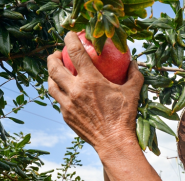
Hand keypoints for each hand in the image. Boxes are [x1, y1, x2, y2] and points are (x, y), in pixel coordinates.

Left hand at [47, 32, 143, 152]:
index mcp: (90, 81)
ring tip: (57, 72)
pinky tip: (66, 92)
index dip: (70, 39)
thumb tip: (132, 62)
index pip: (75, 52)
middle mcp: (75, 90)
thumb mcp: (133, 93)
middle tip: (58, 54)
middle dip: (52, 56)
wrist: (113, 142)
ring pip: (51, 84)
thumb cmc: (125, 117)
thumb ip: (133, 75)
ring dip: (51, 75)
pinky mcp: (65, 116)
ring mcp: (67, 104)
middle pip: (54, 67)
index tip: (70, 34)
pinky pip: (58, 100)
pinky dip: (60, 93)